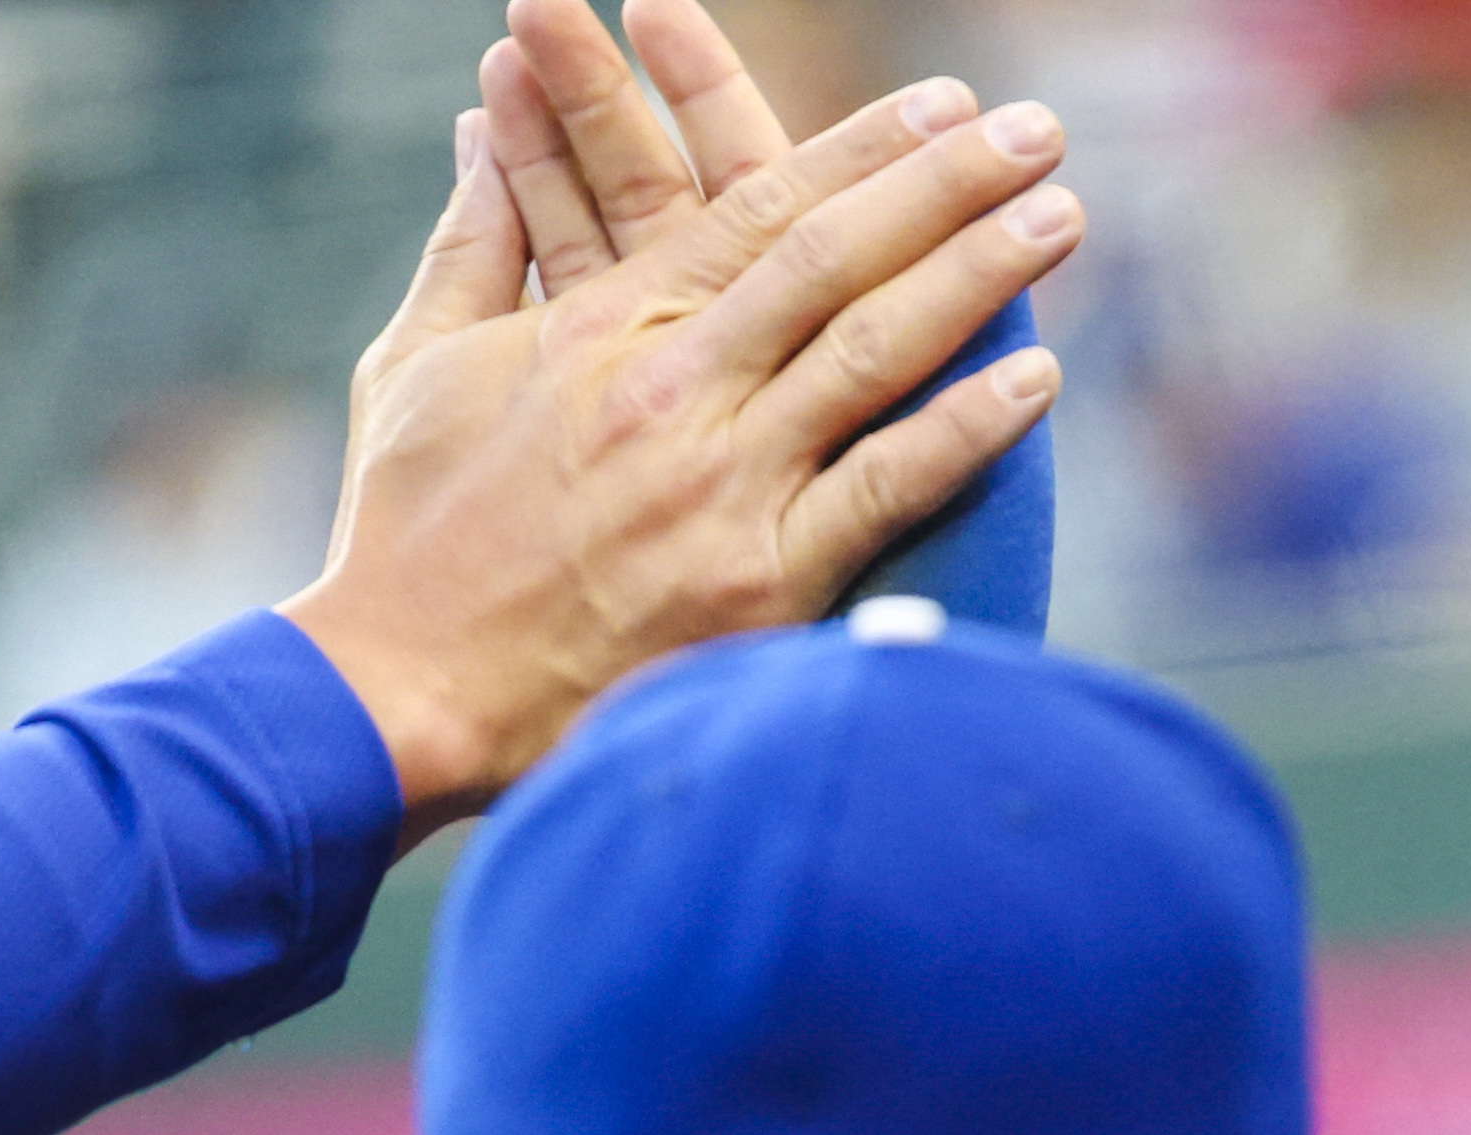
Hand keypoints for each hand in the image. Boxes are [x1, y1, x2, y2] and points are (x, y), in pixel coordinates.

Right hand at [276, 0, 1074, 827]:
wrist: (408, 689)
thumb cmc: (410, 533)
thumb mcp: (421, 359)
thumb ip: (473, 240)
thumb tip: (475, 133)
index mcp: (604, 327)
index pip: (757, 212)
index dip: (861, 150)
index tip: (943, 108)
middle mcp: (677, 387)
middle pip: (837, 258)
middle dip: (947, 184)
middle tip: (1038, 132)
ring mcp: (724, 480)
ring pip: (876, 350)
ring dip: (980, 275)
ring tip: (1062, 215)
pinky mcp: (761, 579)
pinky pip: (884, 487)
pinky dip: (964, 431)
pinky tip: (1039, 380)